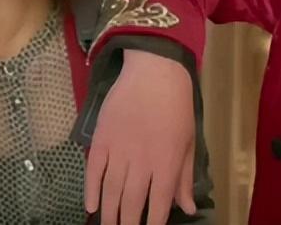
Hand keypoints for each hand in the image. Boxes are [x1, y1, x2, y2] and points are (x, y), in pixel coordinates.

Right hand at [84, 49, 196, 224]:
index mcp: (167, 162)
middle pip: (132, 202)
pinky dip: (91, 190)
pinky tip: (91, 206)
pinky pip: (93, 171)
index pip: (160, 204)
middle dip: (127, 224)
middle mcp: (142, 161)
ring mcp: (119, 150)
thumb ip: (185, 177)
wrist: (153, 71)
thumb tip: (188, 208)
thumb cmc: (177, 106)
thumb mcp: (189, 141)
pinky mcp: (101, 139)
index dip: (154, 223)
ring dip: (109, 214)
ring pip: (111, 191)